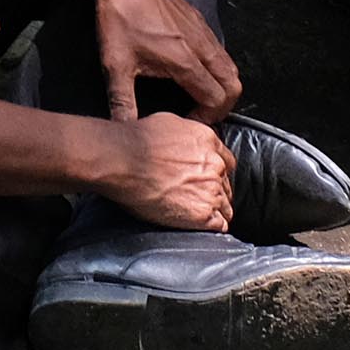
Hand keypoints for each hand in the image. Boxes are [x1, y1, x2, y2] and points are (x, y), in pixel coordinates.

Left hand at [88, 0, 242, 120]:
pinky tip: (193, 69)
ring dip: (222, 85)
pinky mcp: (198, 19)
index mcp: (186, 62)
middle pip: (233, 84)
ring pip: (229, 65)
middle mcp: (202, 47)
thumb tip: (122, 131)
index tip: (188, 122)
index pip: (217, 99)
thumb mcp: (115, 66)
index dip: (207, 118)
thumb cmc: (118, 18)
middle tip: (201, 113)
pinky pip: (220, 48)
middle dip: (223, 106)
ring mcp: (203, 30)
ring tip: (199, 95)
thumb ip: (122, 103)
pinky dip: (217, 66)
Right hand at [96, 112, 235, 234]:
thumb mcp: (168, 123)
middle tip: (199, 197)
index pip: (226, 162)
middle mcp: (214, 166)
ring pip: (226, 207)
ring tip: (198, 214)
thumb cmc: (135, 142)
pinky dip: (212, 227)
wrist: (122, 160)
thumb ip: (188, 136)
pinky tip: (200, 226)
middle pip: (226, 185)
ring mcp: (211, 191)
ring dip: (215, 211)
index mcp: (208, 141)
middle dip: (215, 191)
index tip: (209, 178)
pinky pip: (219, 226)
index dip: (217, 172)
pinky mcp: (202, 215)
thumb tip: (188, 143)